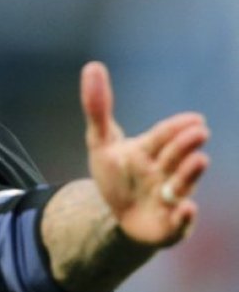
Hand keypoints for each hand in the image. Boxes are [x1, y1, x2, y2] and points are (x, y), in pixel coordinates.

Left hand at [81, 61, 208, 246]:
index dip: (175, 127)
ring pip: (182, 185)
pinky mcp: (169, 225)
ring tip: (199, 160)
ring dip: (190, 174)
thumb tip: (91, 66)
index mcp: (151, 152)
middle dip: (185, 145)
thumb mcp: (102, 143)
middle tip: (199, 131)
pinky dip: (185, 217)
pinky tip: (186, 209)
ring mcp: (170, 198)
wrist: (119, 217)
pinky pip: (179, 223)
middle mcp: (165, 172)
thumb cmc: (117, 175)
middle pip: (175, 157)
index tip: (194, 118)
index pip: (163, 136)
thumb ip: (98, 108)